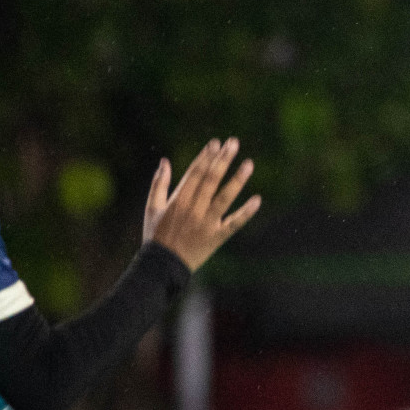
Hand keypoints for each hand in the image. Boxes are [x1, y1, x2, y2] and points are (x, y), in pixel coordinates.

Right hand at [143, 139, 261, 271]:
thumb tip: (164, 161)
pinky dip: (246, 212)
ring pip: (224, 198)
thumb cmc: (156, 235)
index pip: (195, 173)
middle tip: (233, 143)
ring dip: (237, 180)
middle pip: (211, 180)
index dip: (206, 157)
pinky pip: (234, 223)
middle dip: (222, 160)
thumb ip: (159, 183)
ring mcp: (206, 223)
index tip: (216, 143)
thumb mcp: (152, 207)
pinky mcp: (216, 237)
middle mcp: (193, 209)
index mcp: (178, 200)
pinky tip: (257, 200)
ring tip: (249, 164)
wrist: (161, 266)